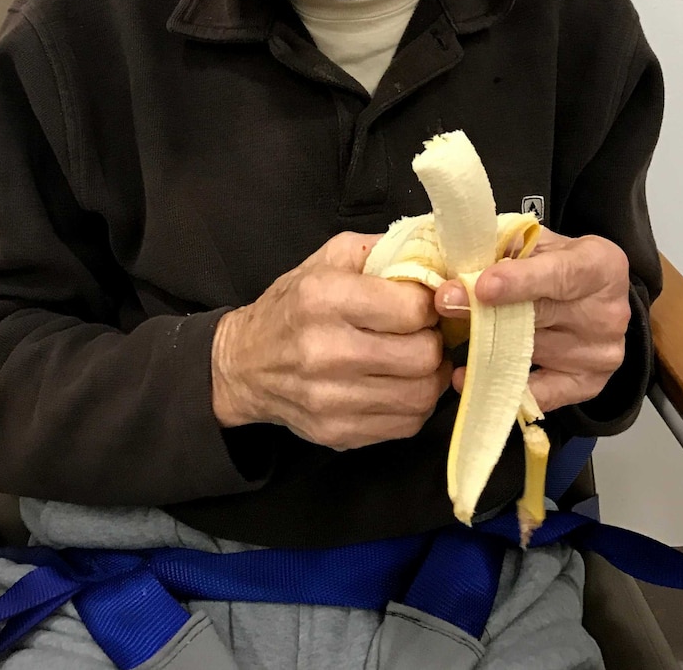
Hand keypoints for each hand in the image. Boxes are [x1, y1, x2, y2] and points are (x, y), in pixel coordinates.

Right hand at [212, 232, 450, 449]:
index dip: (429, 304)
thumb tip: (439, 261)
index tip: (422, 303)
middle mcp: (325, 350)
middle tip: (422, 332)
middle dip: (433, 340)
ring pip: (421, 395)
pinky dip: (414, 403)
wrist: (244, 364)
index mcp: (323, 297)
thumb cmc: (292, 305)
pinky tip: (400, 384)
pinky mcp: (338, 433)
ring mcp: (331, 399)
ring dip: (430, 375)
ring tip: (416, 358)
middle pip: (423, 355)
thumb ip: (384, 250)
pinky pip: (406, 424)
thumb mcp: (328, 258)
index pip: (412, 309)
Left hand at [434, 228, 630, 412]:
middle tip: (445, 303)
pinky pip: (538, 393)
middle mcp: (607, 313)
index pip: (560, 274)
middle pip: (539, 315)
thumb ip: (509, 249)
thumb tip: (464, 262)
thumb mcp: (542, 243)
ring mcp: (600, 354)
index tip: (481, 287)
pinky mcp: (588, 384)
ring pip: (530, 351)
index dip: (520, 281)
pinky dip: (500, 385)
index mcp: (601, 266)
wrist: (598, 299)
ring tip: (455, 331)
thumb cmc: (561, 264)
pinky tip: (468, 376)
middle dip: (486, 310)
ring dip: (487, 343)